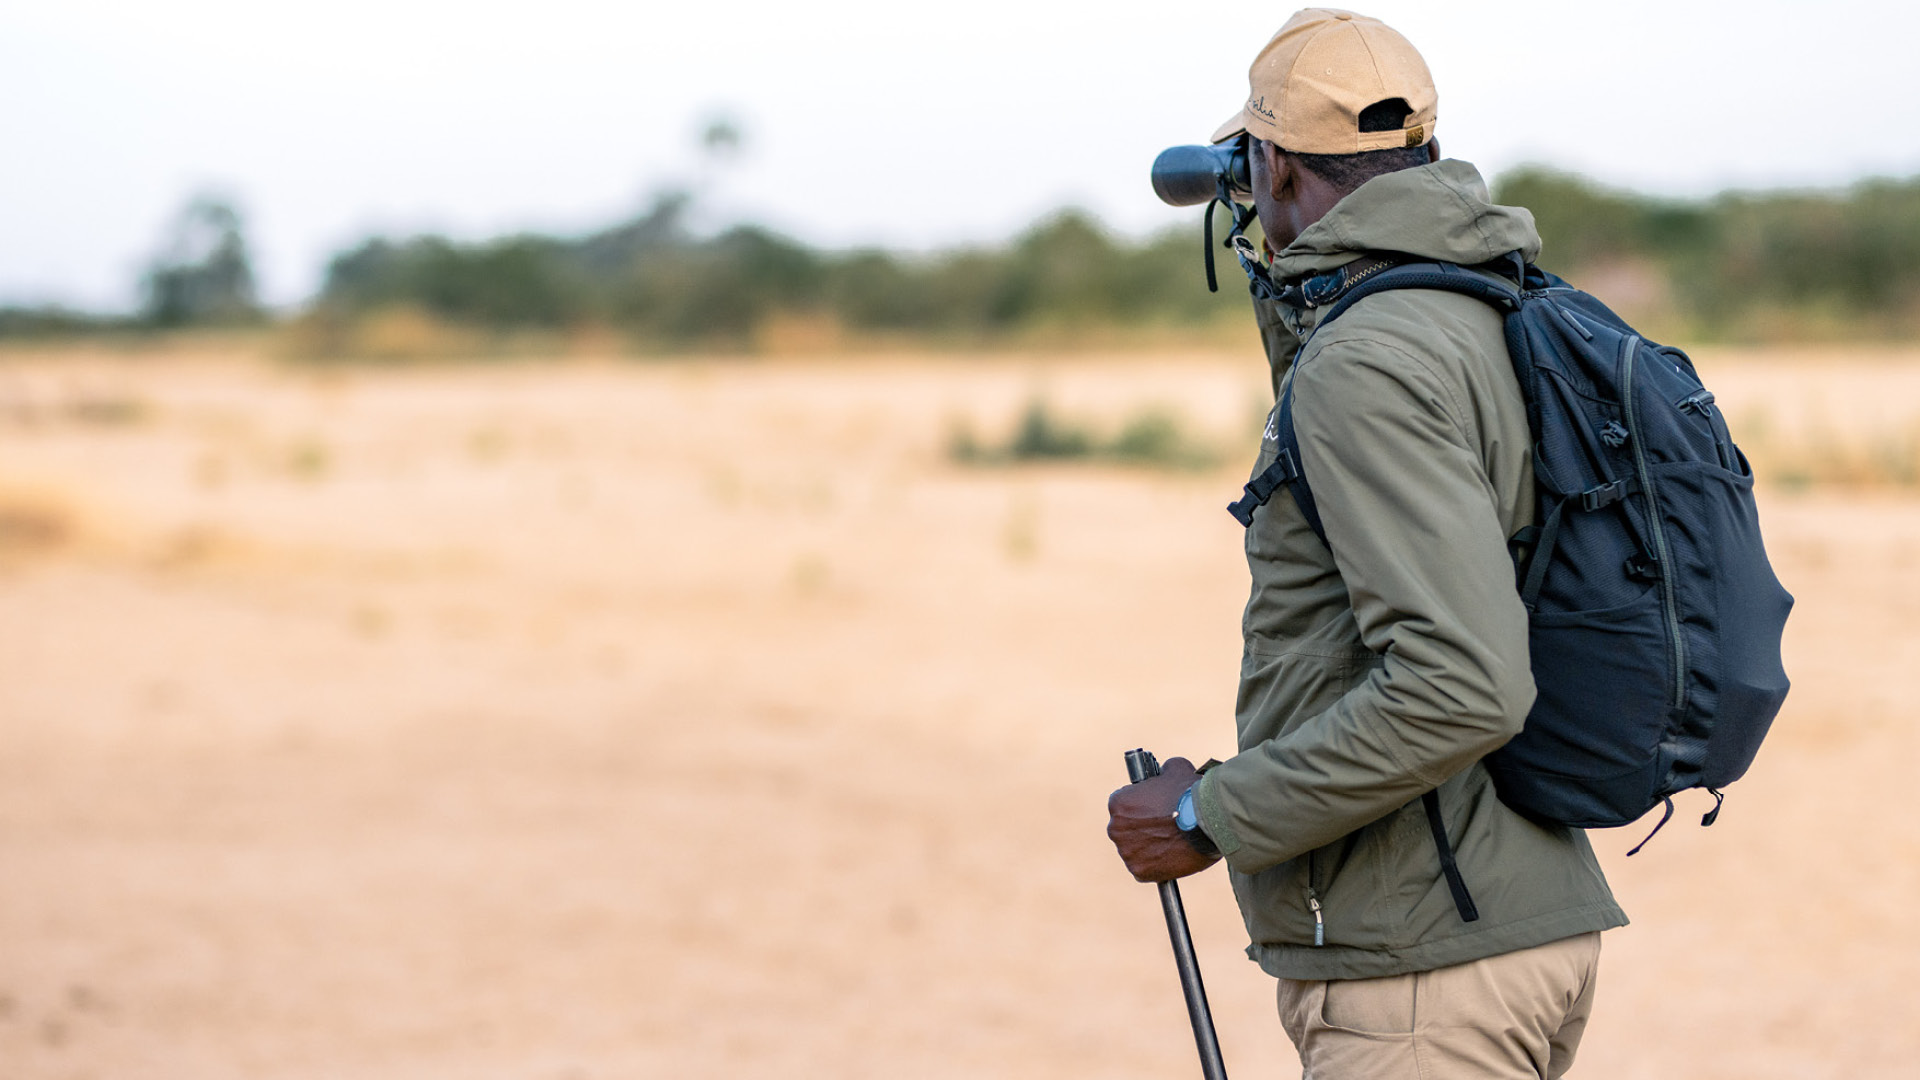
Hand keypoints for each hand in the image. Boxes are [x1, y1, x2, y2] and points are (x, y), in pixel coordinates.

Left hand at [1106, 756, 1221, 882]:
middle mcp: (1115, 828)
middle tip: (1164, 828)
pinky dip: (1155, 866)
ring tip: (1170, 843)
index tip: (1154, 811)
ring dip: (1148, 849)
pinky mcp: (1140, 871)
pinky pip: (1144, 870)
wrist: (1207, 821)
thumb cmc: (1190, 792)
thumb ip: (1163, 771)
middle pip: (1126, 830)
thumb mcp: (1175, 768)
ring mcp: (1126, 852)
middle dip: (1142, 829)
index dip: (1140, 808)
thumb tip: (1163, 774)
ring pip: (1134, 851)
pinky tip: (1170, 858)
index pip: (1123, 806)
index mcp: (1118, 803)